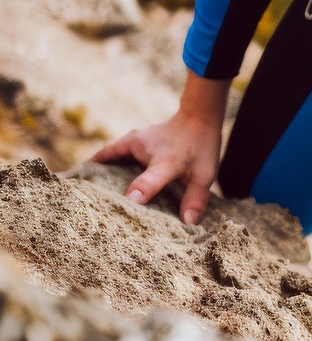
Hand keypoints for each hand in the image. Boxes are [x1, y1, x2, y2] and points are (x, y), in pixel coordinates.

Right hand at [88, 108, 221, 225]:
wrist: (198, 118)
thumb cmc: (200, 146)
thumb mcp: (204, 174)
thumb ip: (196, 197)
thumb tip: (187, 222)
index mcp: (164, 160)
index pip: (148, 182)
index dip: (137, 195)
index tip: (124, 207)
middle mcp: (142, 147)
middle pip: (113, 166)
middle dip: (96, 184)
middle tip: (78, 203)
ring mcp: (133, 142)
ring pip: (108, 159)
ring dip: (96, 174)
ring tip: (78, 193)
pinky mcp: (130, 142)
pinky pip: (111, 155)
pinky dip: (101, 166)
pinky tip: (91, 180)